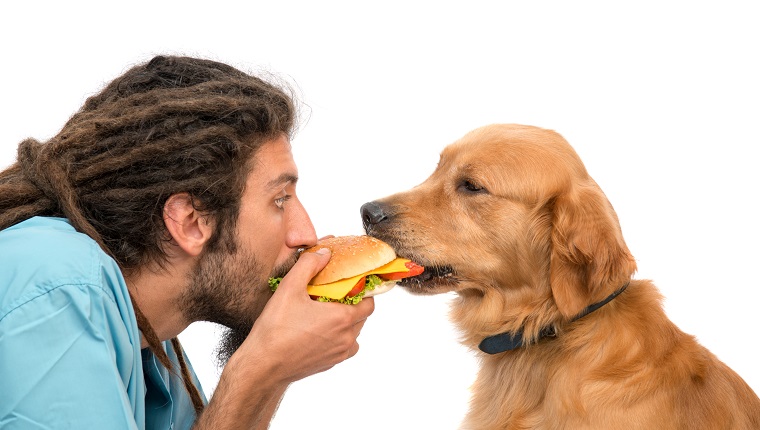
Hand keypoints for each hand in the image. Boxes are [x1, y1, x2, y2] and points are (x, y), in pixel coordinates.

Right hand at [239, 247, 374, 383]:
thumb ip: (309, 265)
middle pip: (362, 316)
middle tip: (333, 294)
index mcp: (342, 318)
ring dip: (345, 322)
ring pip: (354, 333)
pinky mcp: (329, 364)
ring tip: (325, 312)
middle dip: (352, 303)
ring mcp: (339, 354)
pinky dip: (337, 337)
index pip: (369, 301)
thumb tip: (324, 253)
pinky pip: (342, 347)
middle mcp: (346, 338)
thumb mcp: (290, 287)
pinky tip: (317, 329)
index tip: (350, 283)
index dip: (362, 290)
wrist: (263, 365)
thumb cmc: (276, 330)